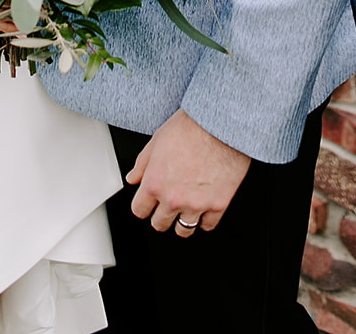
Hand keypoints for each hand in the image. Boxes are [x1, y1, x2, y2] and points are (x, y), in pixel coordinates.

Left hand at [127, 109, 250, 234]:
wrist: (221, 124)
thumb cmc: (191, 126)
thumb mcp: (157, 140)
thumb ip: (142, 164)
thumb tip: (133, 178)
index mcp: (155, 183)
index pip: (139, 210)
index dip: (144, 205)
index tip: (149, 202)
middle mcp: (173, 199)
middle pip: (159, 224)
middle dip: (161, 214)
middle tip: (168, 201)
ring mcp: (196, 205)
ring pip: (183, 230)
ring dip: (182, 220)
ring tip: (186, 206)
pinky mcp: (218, 205)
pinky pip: (207, 225)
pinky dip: (205, 218)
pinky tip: (204, 205)